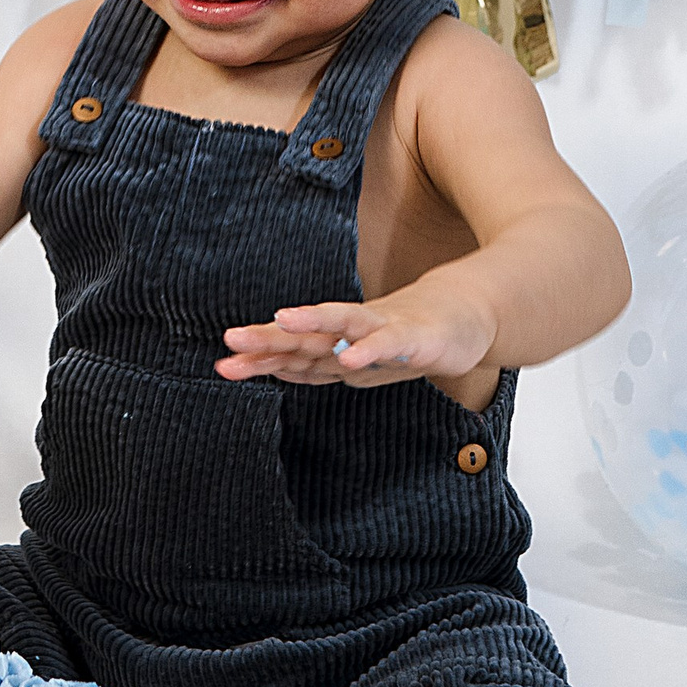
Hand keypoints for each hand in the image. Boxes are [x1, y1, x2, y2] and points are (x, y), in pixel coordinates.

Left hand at [216, 275, 494, 389]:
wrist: (463, 316)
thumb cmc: (403, 337)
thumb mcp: (354, 359)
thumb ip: (316, 366)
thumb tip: (272, 370)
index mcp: (337, 343)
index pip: (291, 352)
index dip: (259, 357)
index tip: (223, 364)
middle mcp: (352, 333)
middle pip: (307, 337)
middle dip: (269, 339)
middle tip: (231, 340)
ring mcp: (382, 331)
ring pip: (343, 326)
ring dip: (313, 324)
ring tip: (281, 322)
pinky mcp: (414, 338)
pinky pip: (391, 344)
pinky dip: (371, 350)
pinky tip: (351, 358)